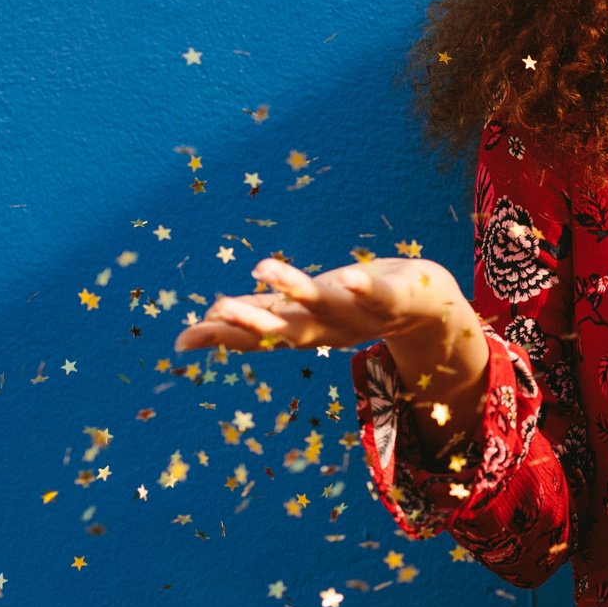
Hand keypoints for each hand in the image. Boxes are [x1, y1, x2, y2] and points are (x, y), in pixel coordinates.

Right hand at [173, 256, 473, 353]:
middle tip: (217, 309)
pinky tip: (352, 276)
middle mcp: (326, 327)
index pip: (256, 334)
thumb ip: (252, 317)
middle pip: (285, 327)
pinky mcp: (393, 299)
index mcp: (301, 330)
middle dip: (252, 320)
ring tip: (265, 267)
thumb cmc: (351, 307)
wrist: (423, 310)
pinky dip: (367, 288)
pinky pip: (379, 294)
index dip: (221, 337)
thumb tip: (191, 331)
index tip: (183, 339)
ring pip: (324, 303)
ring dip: (296, 288)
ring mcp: (359, 314)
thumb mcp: (299, 316)